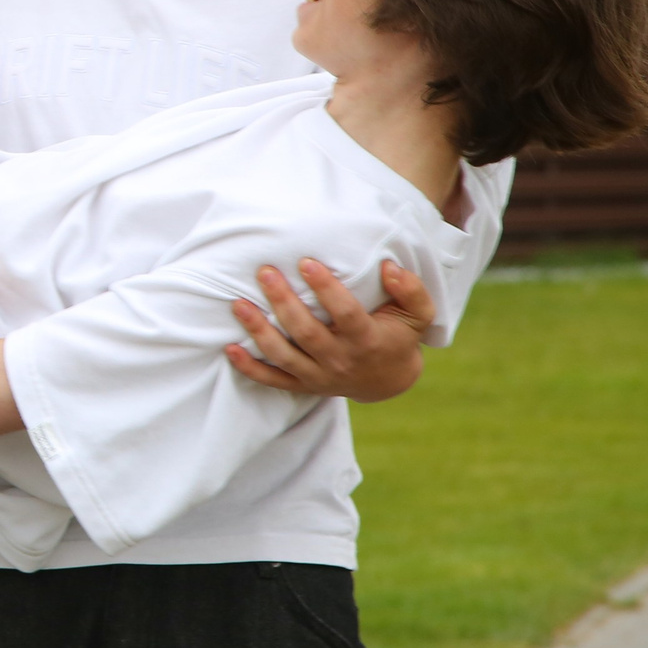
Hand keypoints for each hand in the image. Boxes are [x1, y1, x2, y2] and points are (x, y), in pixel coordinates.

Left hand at [226, 259, 434, 401]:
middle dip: (283, 302)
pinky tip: (230, 348)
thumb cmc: (397, 335)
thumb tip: (389, 268)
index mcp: (366, 340)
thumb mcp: (417, 314)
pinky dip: (249, 367)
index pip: (344, 314)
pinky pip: (272, 380)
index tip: (306, 262)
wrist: (387, 379)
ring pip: (283, 356)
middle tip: (265, 272)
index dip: (326, 289)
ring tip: (238, 304)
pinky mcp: (302, 384)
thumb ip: (410, 290)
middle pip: (306, 333)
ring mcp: (318, 376)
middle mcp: (340, 360)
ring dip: (258, 331)